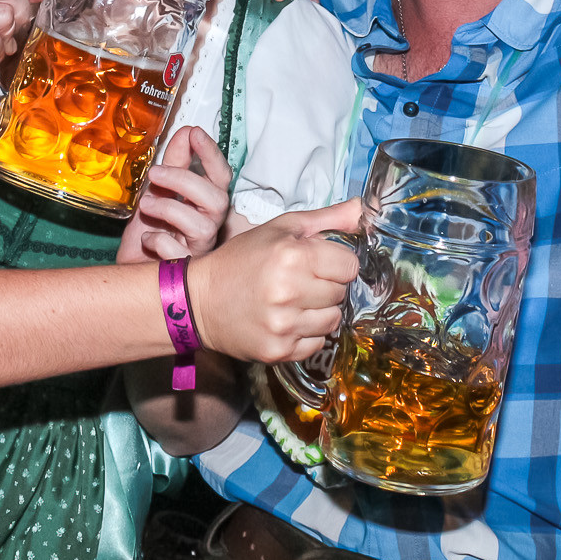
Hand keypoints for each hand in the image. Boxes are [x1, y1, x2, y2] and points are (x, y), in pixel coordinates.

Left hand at [116, 127, 233, 262]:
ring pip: (202, 225)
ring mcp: (198, 249)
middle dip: (186, 180)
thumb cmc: (149, 234)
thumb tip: (185, 132)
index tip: (195, 133)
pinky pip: (179, 254)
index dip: (211, 154)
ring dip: (170, 208)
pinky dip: (160, 241)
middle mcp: (208, 226)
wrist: (130, 274)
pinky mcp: (182, 271)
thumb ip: (174, 165)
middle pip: (218, 199)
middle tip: (155, 173)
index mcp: (204, 205)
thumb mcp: (158, 192)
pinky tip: (147, 239)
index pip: (220, 176)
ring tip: (146, 204)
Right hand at [188, 199, 361, 362]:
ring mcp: (284, 325)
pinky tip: (287, 321)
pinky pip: (318, 343)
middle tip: (301, 281)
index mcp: (292, 256)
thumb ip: (326, 219)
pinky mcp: (278, 351)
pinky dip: (307, 333)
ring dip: (319, 311)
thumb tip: (361, 208)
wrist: (199, 299)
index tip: (318, 262)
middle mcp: (290, 292)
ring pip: (333, 320)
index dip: (337, 262)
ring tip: (294, 301)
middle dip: (326, 285)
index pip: (350, 265)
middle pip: (342, 292)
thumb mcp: (280, 229)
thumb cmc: (242, 259)